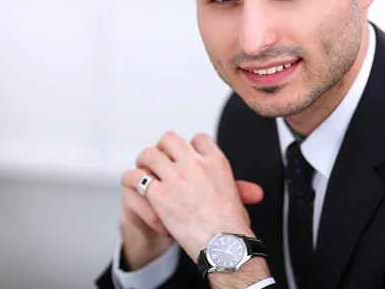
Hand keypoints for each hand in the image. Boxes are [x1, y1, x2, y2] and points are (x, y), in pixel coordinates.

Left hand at [122, 131, 261, 260]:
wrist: (225, 246)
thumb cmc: (233, 227)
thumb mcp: (239, 198)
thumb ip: (238, 187)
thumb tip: (252, 191)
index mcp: (215, 161)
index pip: (197, 138)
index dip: (189, 148)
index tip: (185, 159)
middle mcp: (195, 164)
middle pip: (169, 139)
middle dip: (162, 149)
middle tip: (160, 161)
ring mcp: (176, 178)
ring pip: (149, 154)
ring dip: (144, 162)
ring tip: (145, 171)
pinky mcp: (160, 195)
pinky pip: (136, 177)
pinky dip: (132, 180)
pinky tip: (135, 186)